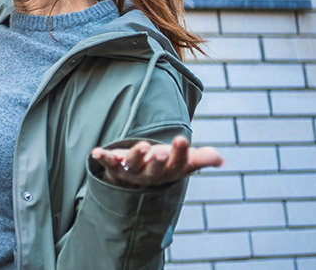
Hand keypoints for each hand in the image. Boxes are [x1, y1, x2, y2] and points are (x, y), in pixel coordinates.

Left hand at [90, 136, 222, 188]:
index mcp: (171, 171)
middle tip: (159, 152)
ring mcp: (133, 170)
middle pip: (156, 169)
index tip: (182, 140)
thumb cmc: (166, 164)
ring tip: (141, 146)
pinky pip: (107, 162)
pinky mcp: (115, 166)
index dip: (180, 153)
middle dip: (158, 161)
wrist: (138, 177)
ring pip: (134, 165)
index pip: (178, 164)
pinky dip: (102, 158)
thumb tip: (220, 159)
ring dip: (136, 156)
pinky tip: (95, 152)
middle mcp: (151, 174)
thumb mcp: (185, 160)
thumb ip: (202, 158)